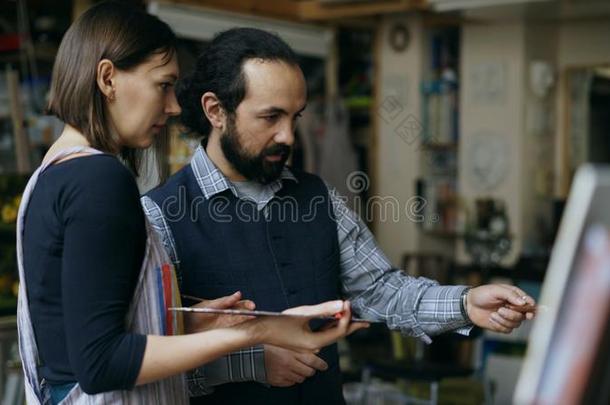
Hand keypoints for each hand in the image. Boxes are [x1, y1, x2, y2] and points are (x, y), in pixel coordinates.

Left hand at [184, 291, 255, 332]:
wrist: (183, 327)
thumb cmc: (195, 313)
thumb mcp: (208, 305)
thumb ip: (223, 301)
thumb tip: (238, 294)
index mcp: (226, 306)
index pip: (240, 304)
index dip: (247, 305)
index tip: (251, 306)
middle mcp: (228, 316)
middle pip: (243, 314)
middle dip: (249, 314)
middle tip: (253, 314)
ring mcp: (226, 326)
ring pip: (240, 324)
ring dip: (246, 322)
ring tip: (250, 321)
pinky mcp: (223, 335)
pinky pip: (234, 333)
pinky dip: (240, 332)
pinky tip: (244, 331)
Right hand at [252, 300, 368, 351]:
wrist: (260, 330)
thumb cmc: (278, 322)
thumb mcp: (303, 313)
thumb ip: (324, 309)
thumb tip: (342, 304)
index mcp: (314, 343)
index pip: (338, 330)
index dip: (346, 316)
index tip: (348, 302)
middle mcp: (314, 347)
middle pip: (338, 335)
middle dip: (352, 326)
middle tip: (366, 321)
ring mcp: (309, 345)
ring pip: (331, 335)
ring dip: (342, 325)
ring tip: (353, 318)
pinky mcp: (305, 341)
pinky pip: (323, 334)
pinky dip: (331, 326)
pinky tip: (335, 319)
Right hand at [264, 345, 327, 386]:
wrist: (252, 352)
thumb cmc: (270, 344)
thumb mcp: (287, 340)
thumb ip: (302, 345)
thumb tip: (316, 350)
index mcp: (292, 351)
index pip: (313, 360)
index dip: (321, 364)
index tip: (324, 366)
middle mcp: (288, 363)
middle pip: (308, 372)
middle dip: (311, 370)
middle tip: (310, 367)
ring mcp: (283, 373)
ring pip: (301, 378)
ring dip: (302, 374)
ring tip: (298, 368)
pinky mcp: (277, 380)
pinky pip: (291, 383)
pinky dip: (293, 379)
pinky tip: (290, 372)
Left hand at [466, 284, 536, 332]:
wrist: (468, 304)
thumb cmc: (482, 294)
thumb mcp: (495, 290)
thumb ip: (510, 295)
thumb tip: (523, 303)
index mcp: (515, 296)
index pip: (530, 304)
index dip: (531, 309)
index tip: (528, 313)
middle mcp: (514, 307)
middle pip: (523, 316)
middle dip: (512, 314)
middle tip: (500, 310)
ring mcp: (509, 317)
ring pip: (516, 324)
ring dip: (503, 320)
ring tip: (493, 314)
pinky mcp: (502, 325)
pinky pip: (507, 330)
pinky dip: (499, 325)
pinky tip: (491, 318)